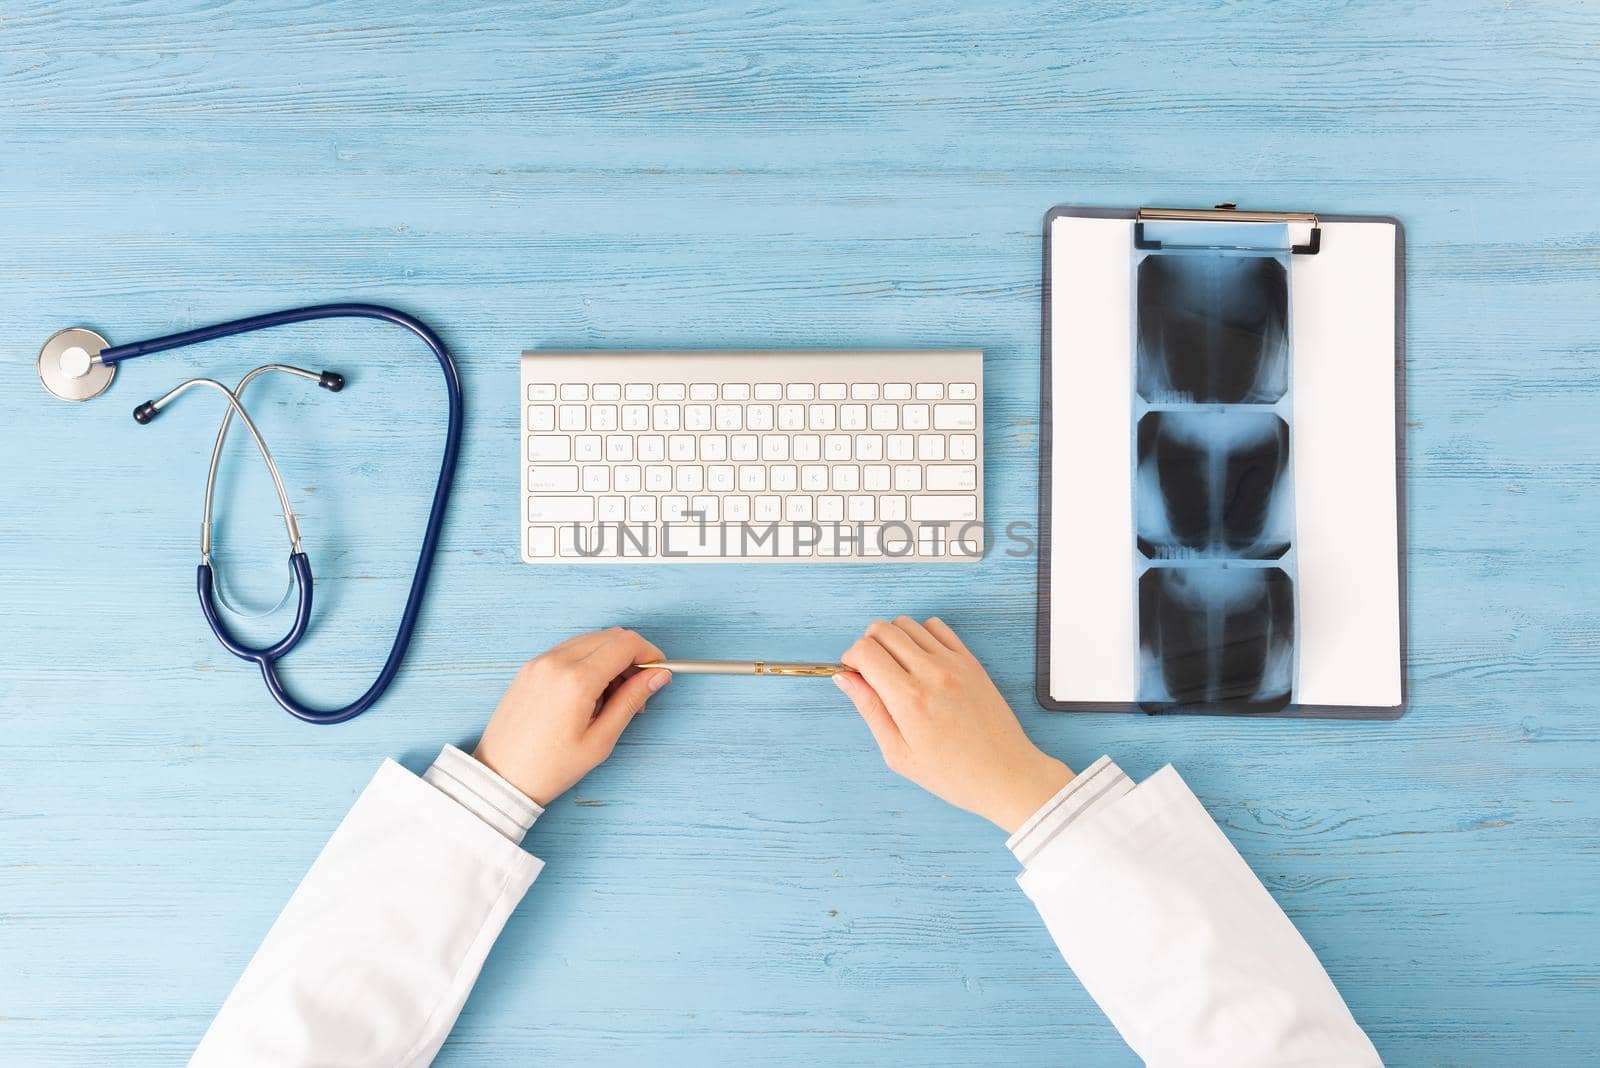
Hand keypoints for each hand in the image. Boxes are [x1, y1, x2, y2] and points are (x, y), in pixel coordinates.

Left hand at [474, 628, 670, 805]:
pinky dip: (587, 660)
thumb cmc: (550, 767)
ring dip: (610, 657)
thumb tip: (657, 676)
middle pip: (611, 636)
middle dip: (631, 656)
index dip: (649, 654)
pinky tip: (588, 692)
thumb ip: (631, 700)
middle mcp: (557, 662)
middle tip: (637, 691)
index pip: (626, 643)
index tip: (657, 672)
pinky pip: (569, 649)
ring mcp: (540, 661)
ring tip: (612, 697)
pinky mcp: (530, 667)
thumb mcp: (600, 740)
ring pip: (590, 640)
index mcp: (577, 680)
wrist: (501, 777)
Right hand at [836, 617, 1073, 832]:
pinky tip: (921, 660)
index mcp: (908, 699)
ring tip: (897, 668)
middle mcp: (931, 673)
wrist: (1005, 774)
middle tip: (872, 673)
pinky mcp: (970, 661)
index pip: (865, 650)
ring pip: (907, 624)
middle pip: (882, 629)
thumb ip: (869, 709)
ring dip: (893, 639)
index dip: (851, 659)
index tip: (854, 675)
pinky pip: (937, 627)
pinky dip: (921, 635)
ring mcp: (954, 663)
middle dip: (868, 646)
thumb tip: (845, 678)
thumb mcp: (898, 753)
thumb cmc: (953, 774)